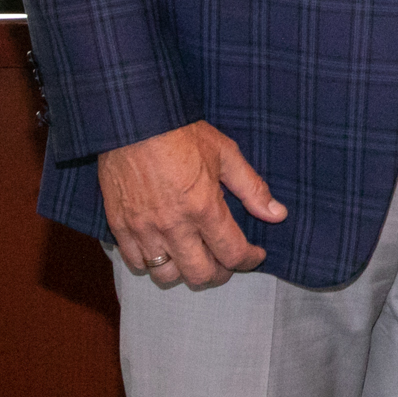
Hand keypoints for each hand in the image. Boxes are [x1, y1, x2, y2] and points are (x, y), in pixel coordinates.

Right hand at [98, 120, 286, 289]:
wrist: (135, 120)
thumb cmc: (182, 133)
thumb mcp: (225, 153)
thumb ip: (252, 188)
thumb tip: (277, 214)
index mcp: (204, 208)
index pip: (232, 254)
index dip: (249, 260)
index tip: (255, 255)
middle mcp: (173, 226)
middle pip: (200, 275)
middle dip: (220, 274)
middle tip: (226, 262)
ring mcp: (143, 230)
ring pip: (166, 276)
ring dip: (184, 272)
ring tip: (194, 257)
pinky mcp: (119, 227)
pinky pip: (135, 263)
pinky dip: (152, 264)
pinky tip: (164, 250)